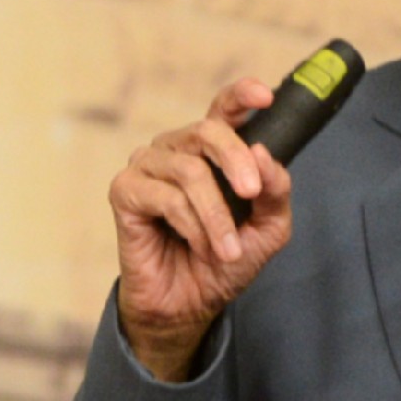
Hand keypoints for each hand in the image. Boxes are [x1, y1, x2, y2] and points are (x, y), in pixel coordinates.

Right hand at [110, 79, 293, 380]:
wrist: (189, 305)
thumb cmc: (223, 262)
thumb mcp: (267, 229)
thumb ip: (275, 192)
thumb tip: (264, 156)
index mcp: (210, 152)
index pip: (223, 109)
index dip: (241, 96)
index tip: (264, 97)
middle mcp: (176, 151)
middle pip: (208, 131)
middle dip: (236, 161)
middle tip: (252, 194)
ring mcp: (147, 167)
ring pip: (190, 171)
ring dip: (216, 216)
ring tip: (226, 250)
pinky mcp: (124, 191)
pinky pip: (166, 198)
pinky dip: (191, 226)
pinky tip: (198, 247)